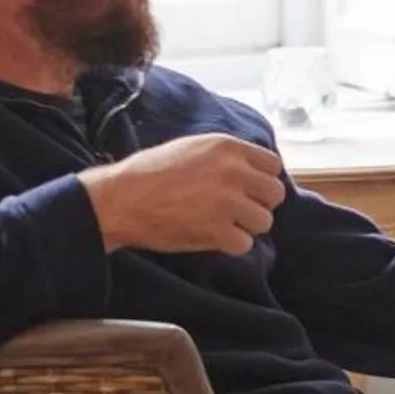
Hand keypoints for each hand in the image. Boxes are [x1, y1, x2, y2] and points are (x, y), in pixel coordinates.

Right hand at [79, 133, 286, 255]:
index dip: (262, 179)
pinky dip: (231, 245)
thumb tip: (251, 169)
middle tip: (239, 210)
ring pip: (264, 221)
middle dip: (259, 204)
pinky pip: (245, 244)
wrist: (120, 199)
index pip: (273, 165)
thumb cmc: (148, 172)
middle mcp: (233, 172)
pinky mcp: (217, 230)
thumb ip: (224, 156)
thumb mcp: (191, 148)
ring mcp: (227, 202)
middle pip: (274, 194)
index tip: (250, 188)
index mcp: (227, 148)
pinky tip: (214, 238)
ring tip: (225, 224)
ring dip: (247, 226)